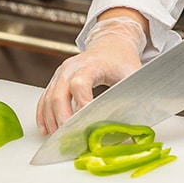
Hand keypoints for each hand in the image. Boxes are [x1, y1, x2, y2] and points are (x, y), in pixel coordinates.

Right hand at [35, 15, 146, 134]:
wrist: (111, 44)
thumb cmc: (121, 60)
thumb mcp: (132, 74)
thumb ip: (135, 94)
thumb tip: (140, 120)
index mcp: (91, 64)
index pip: (80, 84)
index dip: (81, 104)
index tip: (84, 123)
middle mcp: (72, 67)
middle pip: (59, 93)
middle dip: (62, 118)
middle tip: (68, 137)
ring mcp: (61, 73)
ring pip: (48, 98)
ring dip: (51, 120)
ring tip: (58, 138)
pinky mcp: (56, 79)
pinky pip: (44, 98)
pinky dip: (43, 114)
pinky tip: (46, 128)